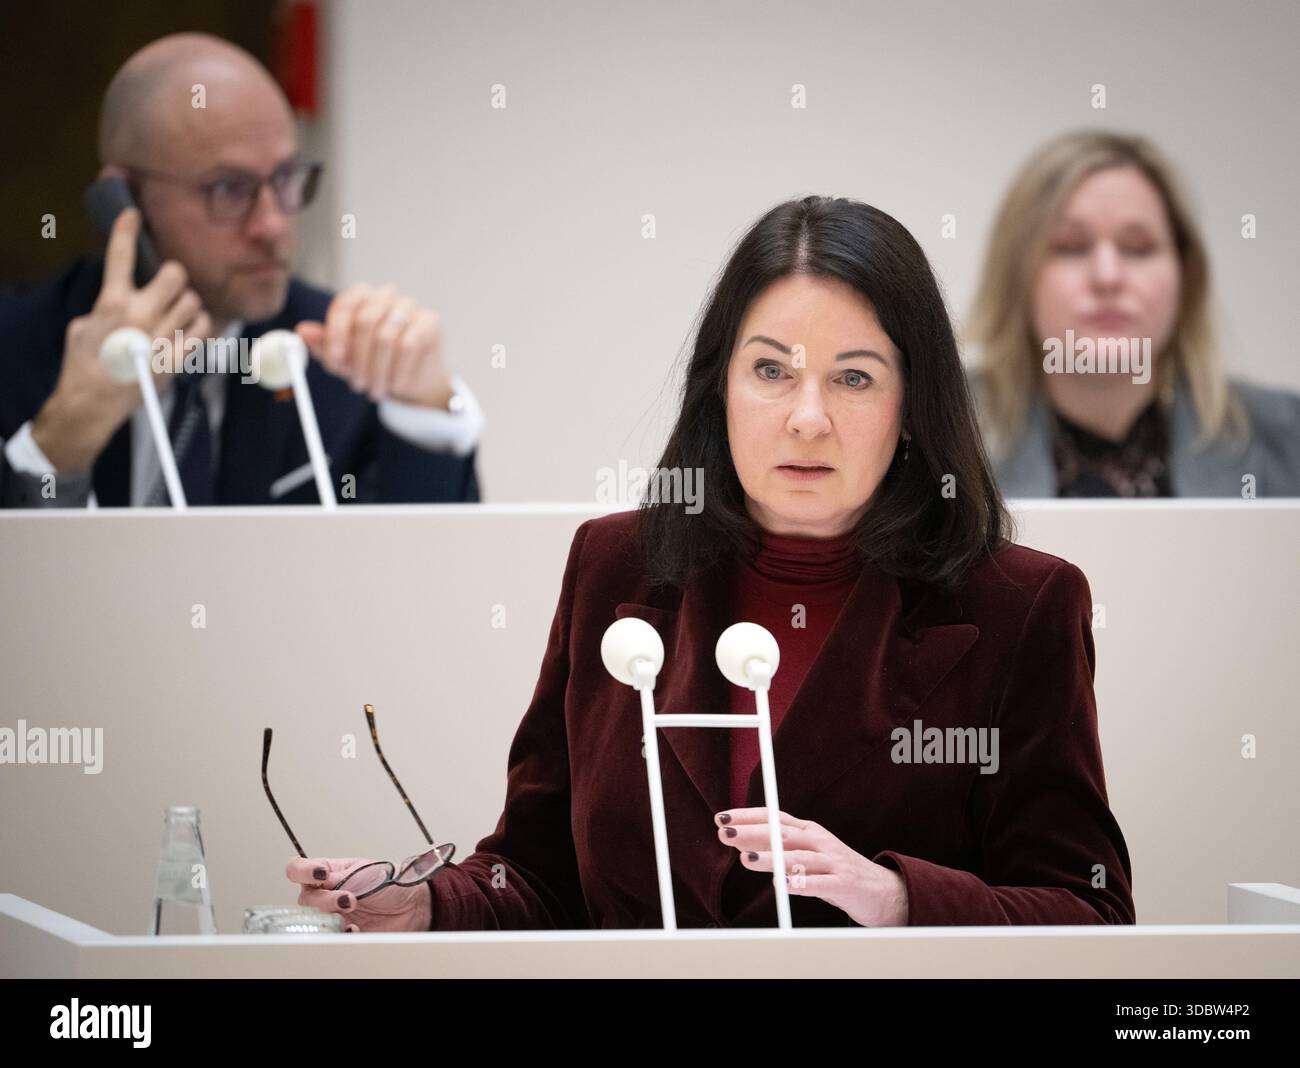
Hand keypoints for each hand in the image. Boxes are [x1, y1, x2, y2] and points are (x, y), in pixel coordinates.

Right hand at [32, 207, 210, 471]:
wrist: (94, 402)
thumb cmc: (84, 363)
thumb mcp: (83, 326)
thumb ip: (106, 305)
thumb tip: (122, 296)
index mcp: (112, 302)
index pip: (120, 256)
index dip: (126, 231)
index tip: (133, 214)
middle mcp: (140, 314)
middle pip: (175, 274)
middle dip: (174, 275)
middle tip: (168, 283)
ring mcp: (162, 336)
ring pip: (193, 300)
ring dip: (187, 301)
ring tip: (177, 310)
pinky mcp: (177, 357)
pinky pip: (203, 328)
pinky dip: (199, 324)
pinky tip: (189, 327)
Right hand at [285, 856, 431, 932]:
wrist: (412, 905)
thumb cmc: (389, 881)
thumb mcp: (364, 871)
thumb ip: (338, 878)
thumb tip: (319, 881)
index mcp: (328, 872)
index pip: (298, 869)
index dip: (302, 871)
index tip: (320, 874)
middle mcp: (325, 894)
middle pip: (305, 899)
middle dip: (325, 900)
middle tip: (348, 899)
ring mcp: (332, 914)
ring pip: (314, 920)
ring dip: (331, 919)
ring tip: (352, 916)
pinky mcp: (342, 932)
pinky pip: (331, 937)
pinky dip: (341, 934)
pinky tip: (355, 929)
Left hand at [294, 283, 453, 408]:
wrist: (411, 382)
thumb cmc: (374, 365)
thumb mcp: (344, 360)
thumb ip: (324, 345)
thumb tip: (302, 332)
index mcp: (362, 297)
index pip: (345, 304)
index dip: (337, 333)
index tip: (334, 360)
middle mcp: (386, 296)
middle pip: (366, 319)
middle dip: (358, 359)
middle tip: (356, 384)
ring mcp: (409, 307)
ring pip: (387, 337)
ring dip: (378, 371)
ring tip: (376, 389)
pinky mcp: (430, 322)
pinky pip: (408, 346)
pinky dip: (398, 371)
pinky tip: (395, 384)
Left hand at [714, 808, 908, 925]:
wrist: (884, 891)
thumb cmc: (837, 872)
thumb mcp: (807, 856)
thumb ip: (779, 850)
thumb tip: (741, 845)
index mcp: (809, 832)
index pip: (774, 818)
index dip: (748, 816)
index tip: (722, 818)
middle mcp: (820, 841)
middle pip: (782, 834)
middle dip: (752, 833)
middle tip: (726, 833)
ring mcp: (833, 862)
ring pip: (798, 858)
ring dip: (771, 859)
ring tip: (746, 861)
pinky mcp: (844, 884)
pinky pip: (820, 884)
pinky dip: (801, 884)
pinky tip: (784, 887)